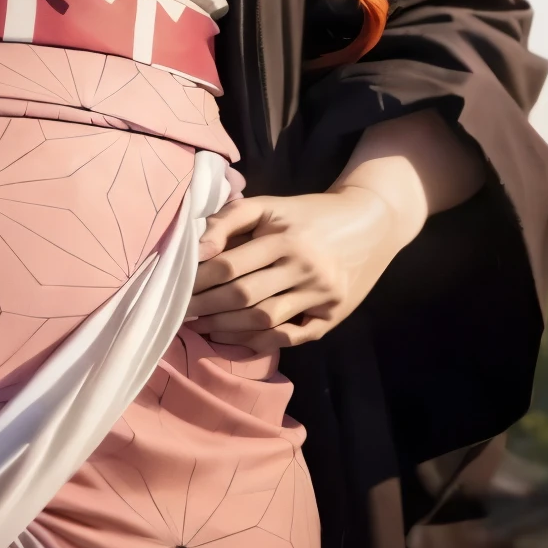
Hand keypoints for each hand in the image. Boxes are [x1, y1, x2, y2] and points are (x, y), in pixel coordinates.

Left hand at [186, 184, 419, 350]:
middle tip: (182, 312)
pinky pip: (293, 336)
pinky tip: (238, 339)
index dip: (199, 280)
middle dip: (207, 307)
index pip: (230, 264)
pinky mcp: (335, 315)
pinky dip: (263, 341)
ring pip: (266, 319)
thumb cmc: (308, 213)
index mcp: (285, 237)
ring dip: (229, 328)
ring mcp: (322, 294)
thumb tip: (196, 248)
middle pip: (244, 295)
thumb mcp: (269, 205)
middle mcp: (305, 267)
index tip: (177, 287)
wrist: (369, 221)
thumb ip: (229, 218)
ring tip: (203, 327)